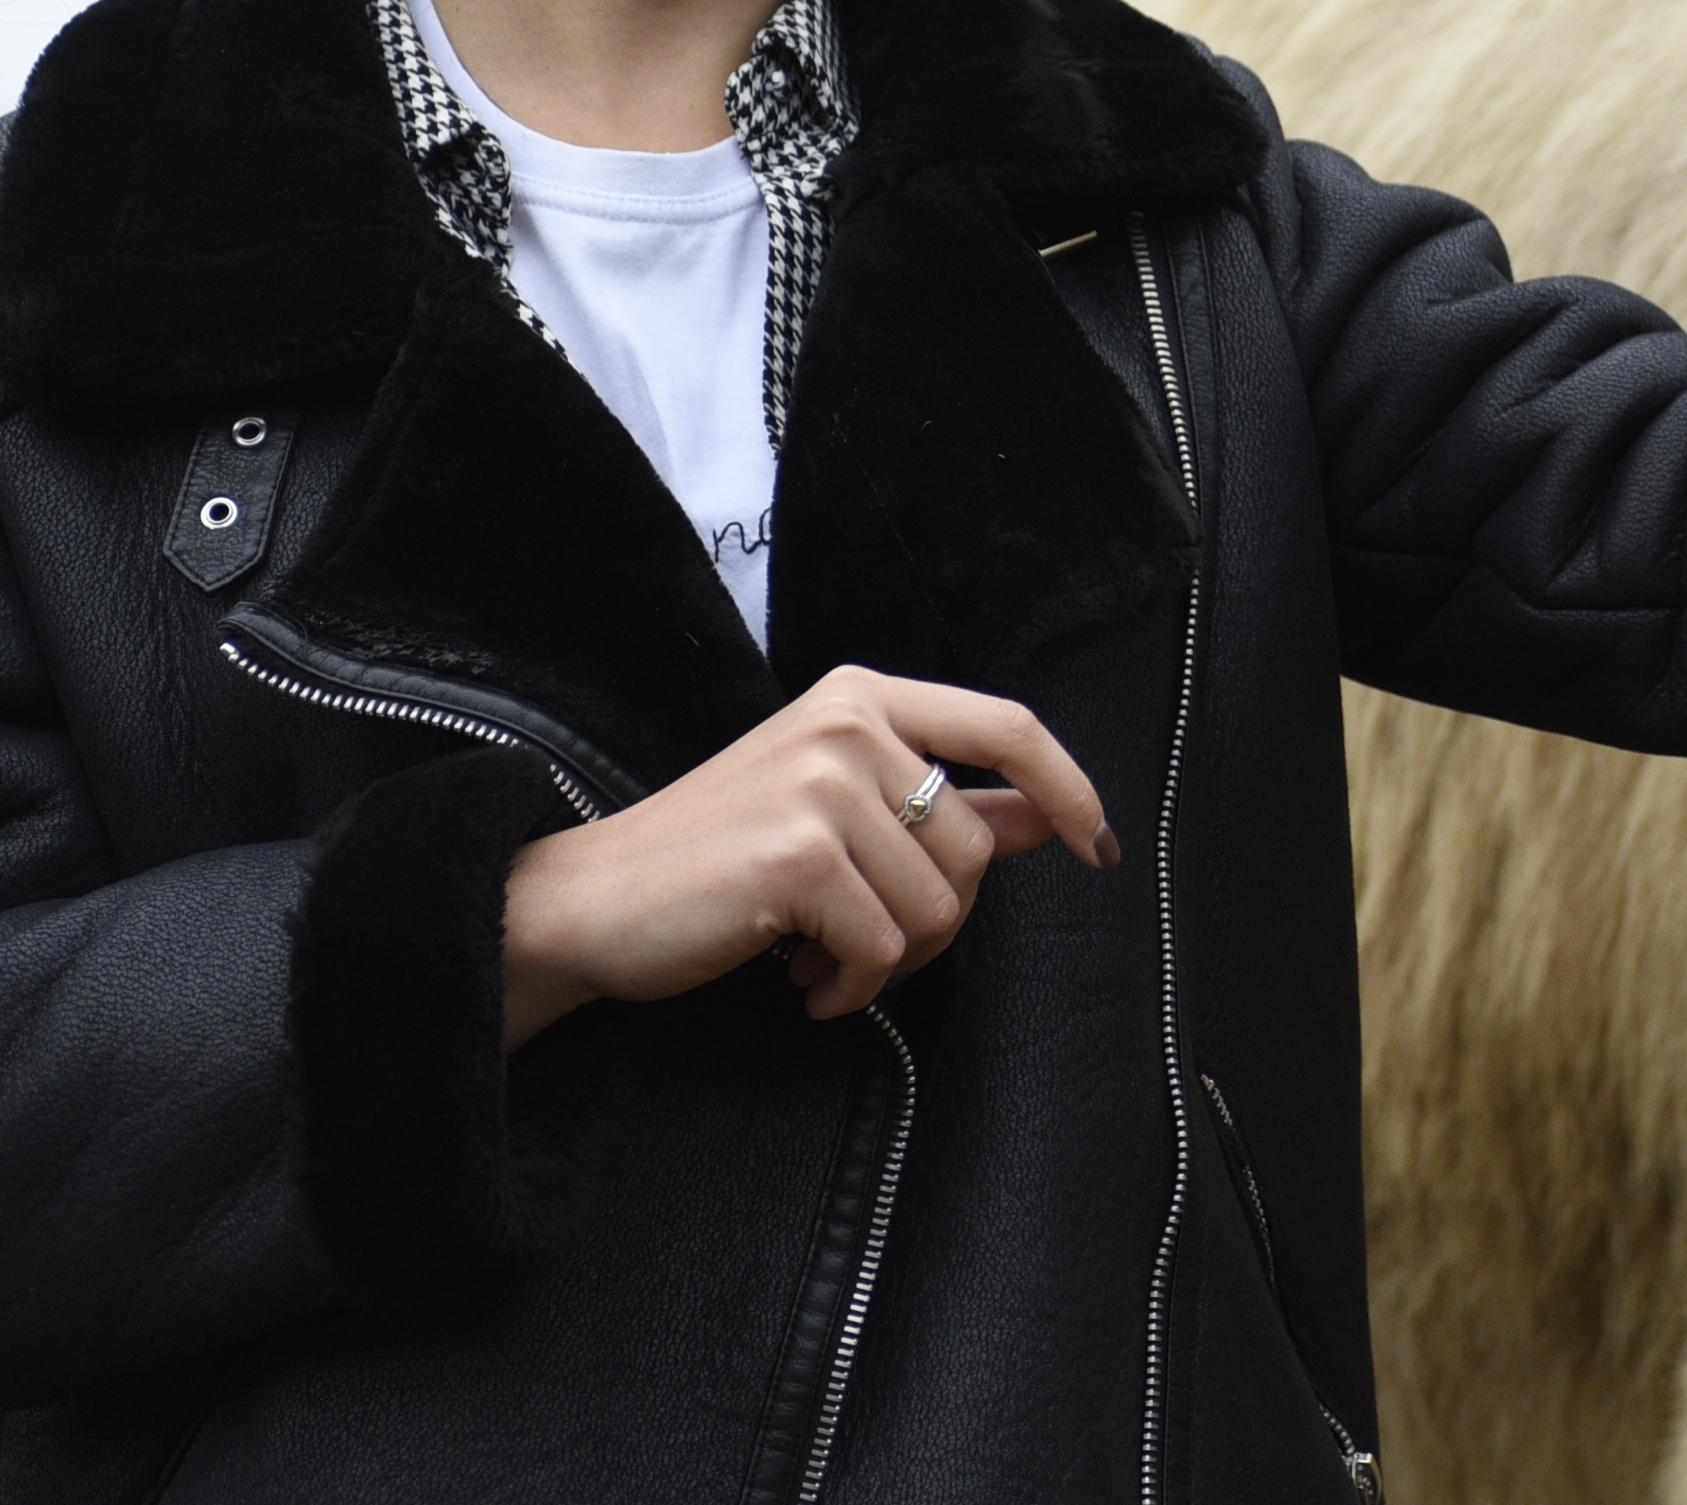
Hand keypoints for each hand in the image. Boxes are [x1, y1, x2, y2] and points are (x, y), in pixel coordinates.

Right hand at [496, 666, 1118, 1044]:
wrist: (588, 903)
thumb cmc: (715, 862)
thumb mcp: (835, 808)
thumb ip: (944, 804)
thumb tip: (1046, 819)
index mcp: (862, 697)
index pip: (1007, 727)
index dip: (1068, 787)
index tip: (1098, 844)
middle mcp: (847, 723)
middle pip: (975, 847)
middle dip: (936, 923)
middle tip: (861, 944)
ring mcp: (822, 784)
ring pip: (939, 907)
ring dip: (887, 960)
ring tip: (817, 955)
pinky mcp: (800, 855)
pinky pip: (884, 948)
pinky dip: (850, 988)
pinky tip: (798, 982)